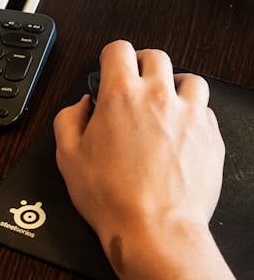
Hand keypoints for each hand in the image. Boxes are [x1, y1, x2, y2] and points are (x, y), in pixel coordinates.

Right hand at [53, 41, 224, 279]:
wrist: (156, 231)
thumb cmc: (113, 198)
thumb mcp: (68, 157)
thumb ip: (69, 120)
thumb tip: (81, 105)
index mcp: (121, 96)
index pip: (119, 49)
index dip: (111, 56)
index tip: (110, 68)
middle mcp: (158, 98)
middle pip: (157, 57)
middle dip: (143, 65)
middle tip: (136, 83)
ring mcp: (190, 116)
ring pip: (191, 80)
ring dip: (176, 86)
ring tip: (166, 104)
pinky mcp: (211, 138)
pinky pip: (207, 112)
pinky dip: (194, 115)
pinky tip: (182, 132)